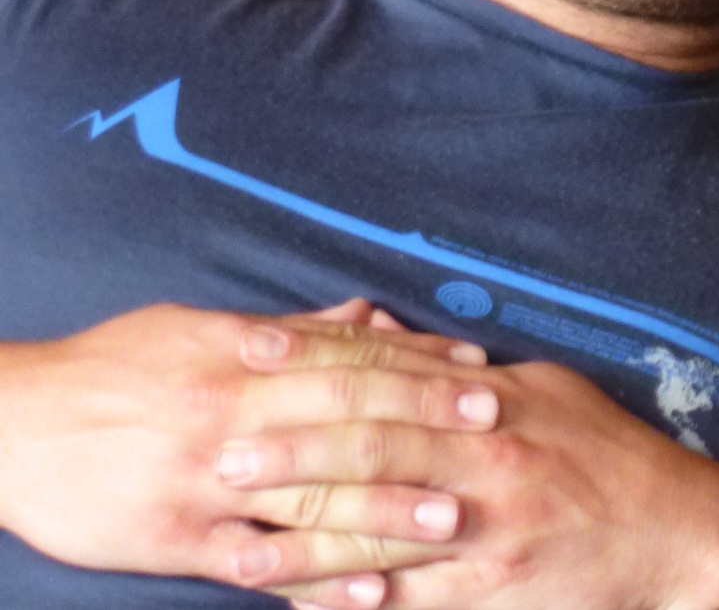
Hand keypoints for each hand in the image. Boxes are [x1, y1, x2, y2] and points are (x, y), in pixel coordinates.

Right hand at [0, 301, 497, 598]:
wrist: (14, 423)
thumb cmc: (115, 367)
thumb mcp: (199, 329)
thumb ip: (290, 330)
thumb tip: (368, 314)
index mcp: (240, 355)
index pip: (348, 357)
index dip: (418, 362)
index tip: (478, 370)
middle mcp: (230, 413)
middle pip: (344, 417)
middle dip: (423, 424)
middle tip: (492, 432)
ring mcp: (204, 481)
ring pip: (309, 497)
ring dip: (385, 511)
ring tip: (452, 519)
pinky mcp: (176, 540)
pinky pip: (257, 563)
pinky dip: (316, 580)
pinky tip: (371, 590)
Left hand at [227, 342, 718, 609]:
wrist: (676, 533)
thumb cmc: (607, 455)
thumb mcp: (546, 391)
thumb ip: (463, 371)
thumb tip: (386, 336)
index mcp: (497, 404)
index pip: (392, 374)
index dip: (319, 359)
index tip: (254, 348)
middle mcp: (489, 461)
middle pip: (374, 450)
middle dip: (295, 452)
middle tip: (227, 451)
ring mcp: (486, 532)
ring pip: (378, 535)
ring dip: (301, 542)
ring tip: (237, 547)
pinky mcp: (488, 592)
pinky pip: (405, 599)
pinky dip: (348, 600)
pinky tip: (299, 601)